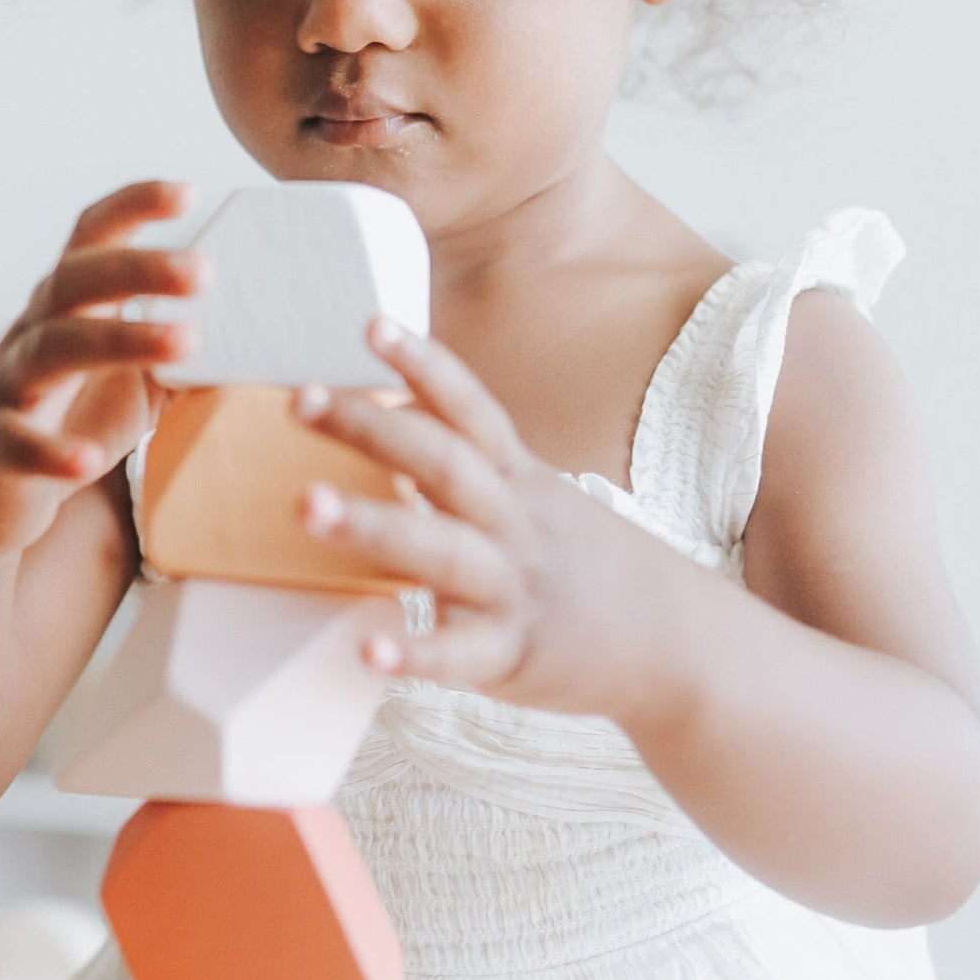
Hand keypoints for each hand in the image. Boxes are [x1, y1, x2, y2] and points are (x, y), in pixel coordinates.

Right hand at [0, 180, 206, 558]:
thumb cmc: (70, 417)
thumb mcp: (132, 376)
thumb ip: (181, 348)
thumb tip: (265, 330)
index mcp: (68, 304)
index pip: (92, 236)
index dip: (132, 206)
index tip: (188, 191)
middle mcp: (33, 330)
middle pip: (75, 280)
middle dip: (138, 268)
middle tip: (205, 271)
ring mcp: (8, 385)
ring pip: (52, 348)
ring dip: (119, 341)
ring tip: (185, 341)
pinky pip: (16, 442)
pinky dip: (50, 451)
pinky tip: (88, 460)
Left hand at [293, 317, 659, 720]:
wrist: (680, 645)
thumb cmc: (590, 568)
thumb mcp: (541, 498)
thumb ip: (472, 463)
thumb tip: (392, 414)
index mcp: (520, 479)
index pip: (470, 408)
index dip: (424, 363)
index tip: (372, 324)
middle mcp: (516, 522)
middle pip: (443, 461)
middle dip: (371, 427)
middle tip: (300, 399)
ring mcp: (517, 587)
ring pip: (442, 548)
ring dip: (372, 525)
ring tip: (305, 505)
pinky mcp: (516, 654)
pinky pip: (462, 653)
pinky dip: (416, 653)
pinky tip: (368, 652)